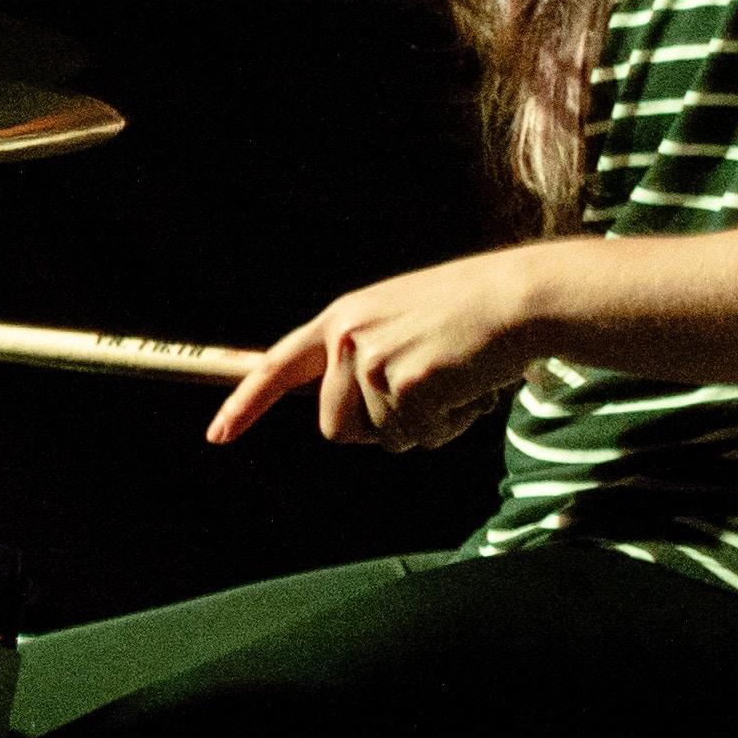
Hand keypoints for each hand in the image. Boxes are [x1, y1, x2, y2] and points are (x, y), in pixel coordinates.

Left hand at [209, 246, 559, 451]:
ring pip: (380, 438)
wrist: (520, 299)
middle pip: (336, 429)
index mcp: (341, 319)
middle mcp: (347, 338)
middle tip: (424, 389)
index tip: (217, 435)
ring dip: (421, 424)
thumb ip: (363, 359)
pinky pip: (416, 437)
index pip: (277, 366)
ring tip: (451, 380)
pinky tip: (467, 387)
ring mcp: (373, 361)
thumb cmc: (470, 314)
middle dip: (379, 426)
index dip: (245, 404)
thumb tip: (344, 421)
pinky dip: (447, 424)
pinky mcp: (404, 384)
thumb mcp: (399, 320)